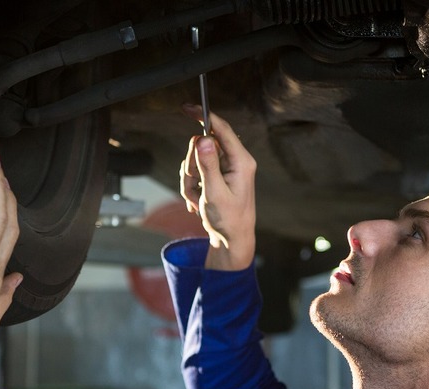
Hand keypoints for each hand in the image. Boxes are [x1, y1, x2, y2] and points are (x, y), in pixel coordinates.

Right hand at [179, 105, 256, 270]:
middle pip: (203, 146)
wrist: (232, 241)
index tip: (187, 108)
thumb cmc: (228, 221)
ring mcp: (226, 169)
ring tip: (198, 201)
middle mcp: (235, 161)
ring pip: (196, 161)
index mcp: (241, 161)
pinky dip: (192, 188)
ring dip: (190, 181)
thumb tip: (204, 138)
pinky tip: (199, 203)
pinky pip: (195, 173)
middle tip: (195, 186)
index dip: (204, 116)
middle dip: (192, 166)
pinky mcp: (218, 176)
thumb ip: (208, 165)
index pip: (221, 129)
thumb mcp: (215, 193)